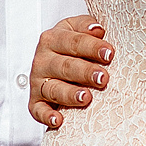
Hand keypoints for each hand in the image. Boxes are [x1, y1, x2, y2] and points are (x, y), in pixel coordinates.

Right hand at [28, 15, 114, 129]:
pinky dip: (46, 116)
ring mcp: (38, 81)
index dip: (92, 47)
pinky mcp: (35, 101)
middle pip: (65, 66)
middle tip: (103, 77)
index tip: (110, 53)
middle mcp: (42, 60)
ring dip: (69, 94)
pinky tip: (59, 120)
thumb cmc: (74, 45)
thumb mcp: (77, 30)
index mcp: (53, 38)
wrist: (55, 60)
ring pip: (53, 88)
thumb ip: (86, 26)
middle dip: (85, 72)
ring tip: (86, 97)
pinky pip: (38, 110)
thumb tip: (98, 29)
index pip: (73, 42)